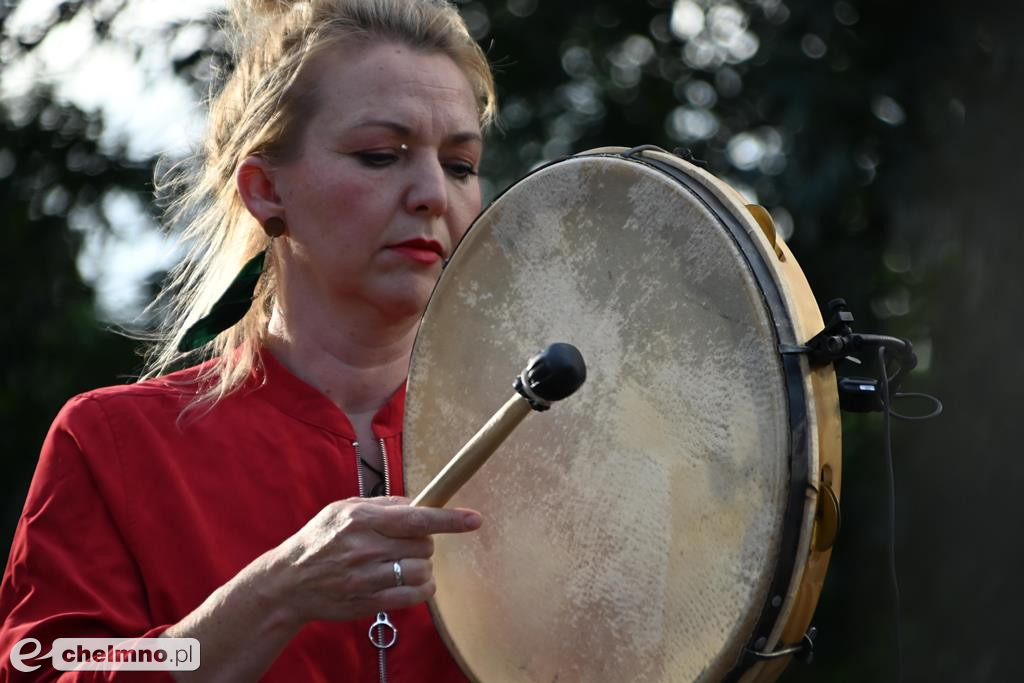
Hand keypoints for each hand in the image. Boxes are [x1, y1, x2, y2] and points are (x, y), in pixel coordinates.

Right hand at [266, 497, 481, 625]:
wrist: (288, 582)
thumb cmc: (319, 540)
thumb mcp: (343, 509)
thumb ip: (382, 505)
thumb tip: (418, 502)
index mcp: (361, 520)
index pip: (416, 518)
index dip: (449, 519)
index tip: (474, 520)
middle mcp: (366, 548)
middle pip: (424, 546)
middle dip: (424, 543)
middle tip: (406, 543)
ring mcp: (367, 578)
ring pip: (422, 571)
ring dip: (422, 566)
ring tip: (404, 562)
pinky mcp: (369, 602)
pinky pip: (414, 596)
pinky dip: (421, 588)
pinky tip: (410, 582)